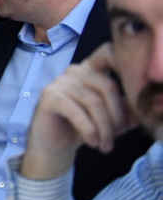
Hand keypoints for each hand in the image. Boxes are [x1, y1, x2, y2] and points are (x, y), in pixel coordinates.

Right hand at [21, 44, 133, 179]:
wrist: (54, 145)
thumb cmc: (84, 128)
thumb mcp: (112, 120)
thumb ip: (129, 110)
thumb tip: (149, 106)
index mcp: (91, 70)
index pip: (108, 53)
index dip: (123, 61)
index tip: (135, 85)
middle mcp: (75, 71)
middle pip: (108, 85)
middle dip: (117, 115)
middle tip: (118, 136)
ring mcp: (60, 82)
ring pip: (94, 102)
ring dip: (104, 129)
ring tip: (105, 146)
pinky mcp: (50, 96)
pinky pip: (77, 112)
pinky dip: (89, 130)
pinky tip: (92, 142)